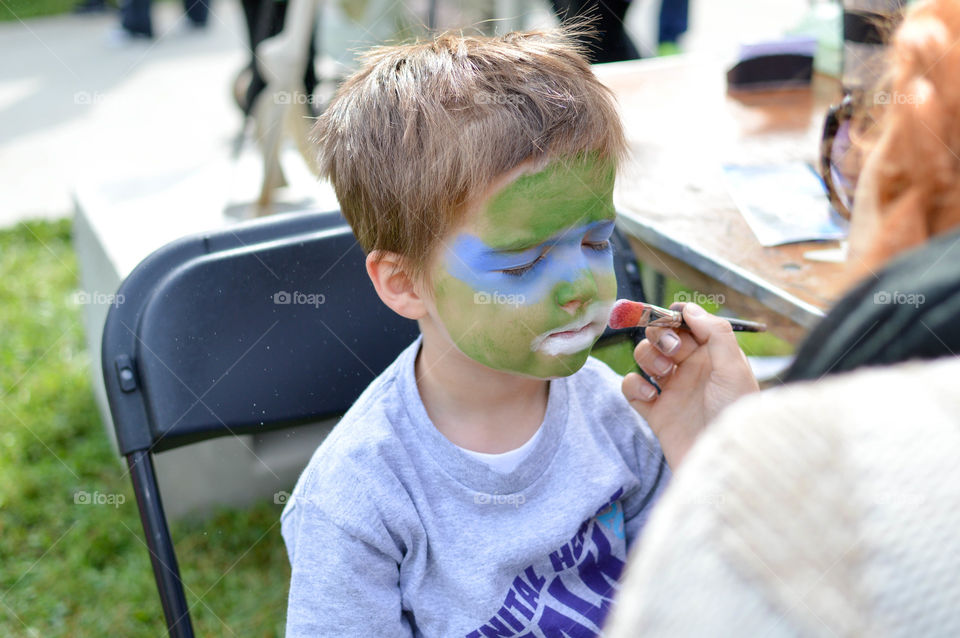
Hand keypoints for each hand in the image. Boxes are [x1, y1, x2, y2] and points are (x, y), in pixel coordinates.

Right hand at [621, 303, 757, 468]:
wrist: (722, 465)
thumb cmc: (735, 416)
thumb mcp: (734, 369)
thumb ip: (715, 333)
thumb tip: (689, 308)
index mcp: (713, 356)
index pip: (688, 324)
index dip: (676, 317)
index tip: (672, 317)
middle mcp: (692, 370)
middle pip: (661, 336)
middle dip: (660, 335)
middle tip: (671, 349)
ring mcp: (671, 390)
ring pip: (644, 357)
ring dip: (648, 358)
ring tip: (663, 375)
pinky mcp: (654, 412)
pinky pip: (631, 387)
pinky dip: (634, 387)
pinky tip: (650, 398)